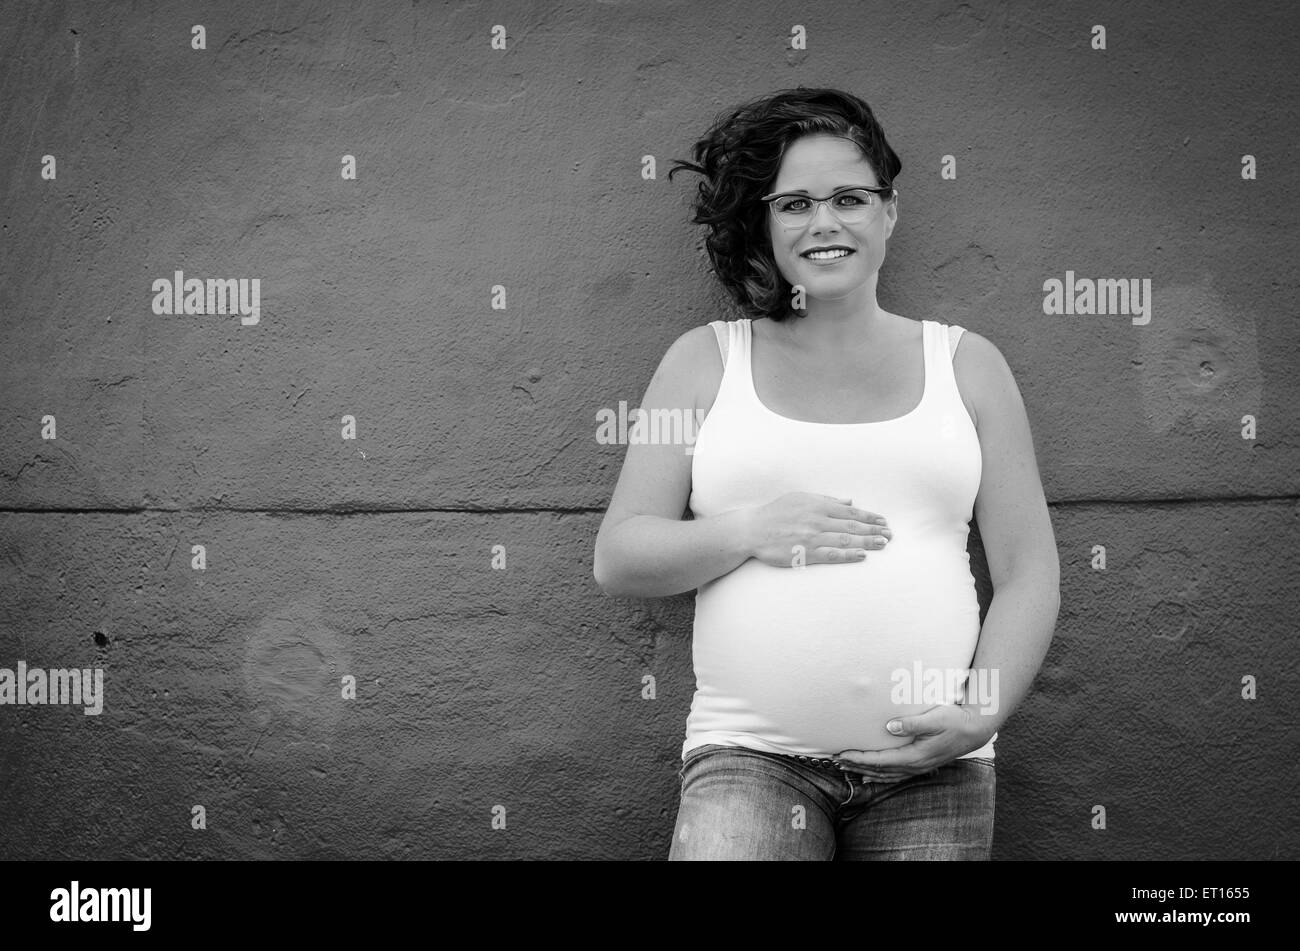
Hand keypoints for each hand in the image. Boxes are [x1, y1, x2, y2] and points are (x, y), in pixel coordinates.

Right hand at [745, 492, 891, 567]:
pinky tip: (862, 555)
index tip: (884, 521)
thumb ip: (825, 500)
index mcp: (817, 505)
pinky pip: (831, 554)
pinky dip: (848, 554)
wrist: (752, 529)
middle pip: (853, 525)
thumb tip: (848, 501)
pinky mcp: (805, 553)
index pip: (850, 511)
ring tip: (883, 544)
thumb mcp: (800, 498)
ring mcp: (812, 537)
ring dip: (867, 542)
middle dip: (874, 530)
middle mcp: (817, 520)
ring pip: (846, 539)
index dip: (869, 517)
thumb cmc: (775, 512)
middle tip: (890, 534)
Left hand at [835, 704, 991, 782]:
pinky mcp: (920, 764)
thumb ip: (912, 723)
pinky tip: (870, 776)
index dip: (859, 758)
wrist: (975, 729)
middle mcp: (915, 765)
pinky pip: (895, 774)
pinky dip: (879, 775)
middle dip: (856, 766)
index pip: (881, 760)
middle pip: (879, 770)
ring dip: (865, 771)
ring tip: (846, 768)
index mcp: (916, 755)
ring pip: (886, 774)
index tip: (842, 754)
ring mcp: (918, 767)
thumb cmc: (955, 720)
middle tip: (835, 760)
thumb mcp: (935, 717)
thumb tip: (890, 727)